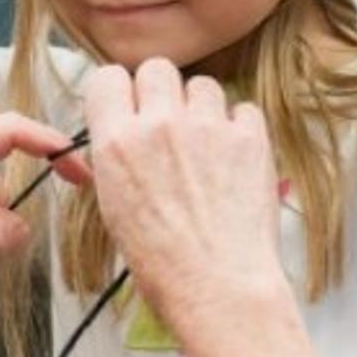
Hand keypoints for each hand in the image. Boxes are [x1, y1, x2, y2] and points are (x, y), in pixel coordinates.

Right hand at [85, 59, 339, 356]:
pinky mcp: (249, 138)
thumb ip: (114, 158)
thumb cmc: (162, 262)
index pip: (106, 77)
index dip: (117, 91)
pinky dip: (237, 127)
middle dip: (160, 91)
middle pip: (155, 69)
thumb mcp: (113, 207)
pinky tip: (233, 157)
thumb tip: (119, 134)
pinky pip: (242, 108)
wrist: (218, 288)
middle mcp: (159, 125)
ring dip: (200, 107)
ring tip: (204, 145)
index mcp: (116, 143)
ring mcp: (207, 128)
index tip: (126, 106)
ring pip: (201, 84)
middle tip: (167, 123)